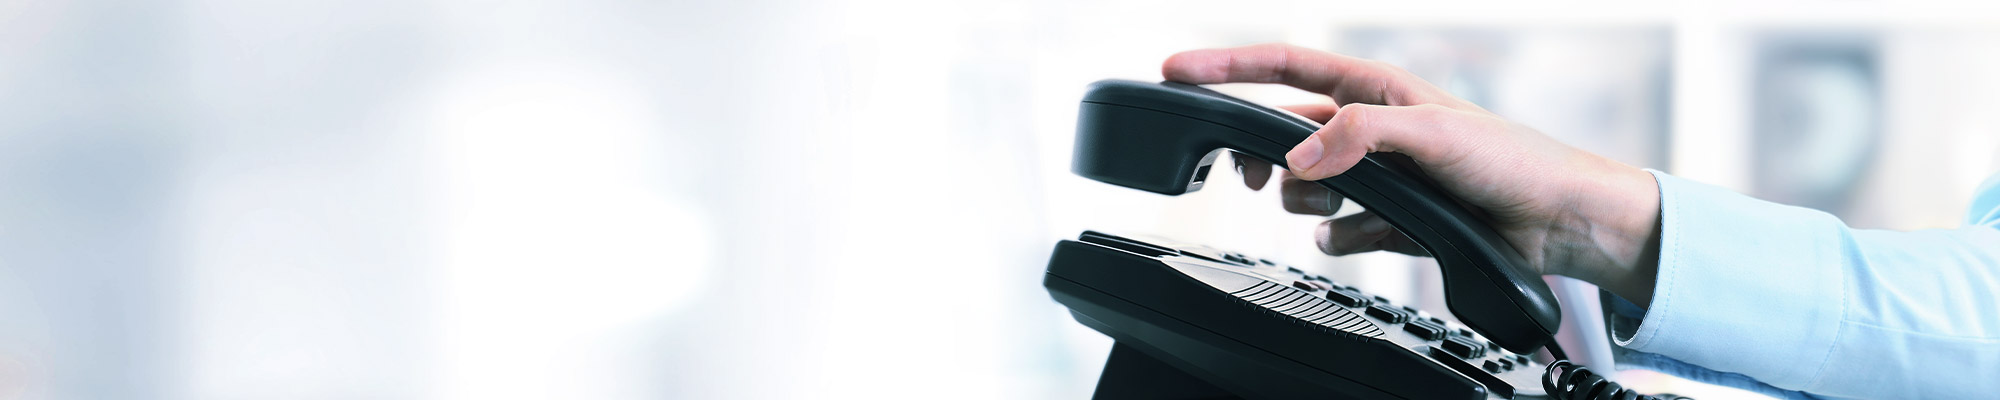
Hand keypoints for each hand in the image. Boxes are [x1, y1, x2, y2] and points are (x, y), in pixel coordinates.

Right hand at [1167, 44, 1662, 305]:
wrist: (1555, 220)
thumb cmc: (1510, 160)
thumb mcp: (1428, 132)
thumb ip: (1355, 135)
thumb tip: (1297, 157)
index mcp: (1373, 87)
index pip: (1282, 66)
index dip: (1225, 66)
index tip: (1176, 72)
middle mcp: (1367, 126)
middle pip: (1282, 135)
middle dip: (1267, 159)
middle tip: (1259, 178)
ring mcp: (1374, 174)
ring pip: (1303, 188)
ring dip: (1316, 203)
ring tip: (1359, 207)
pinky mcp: (1385, 217)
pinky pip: (1334, 229)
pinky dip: (1346, 236)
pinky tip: (1377, 235)